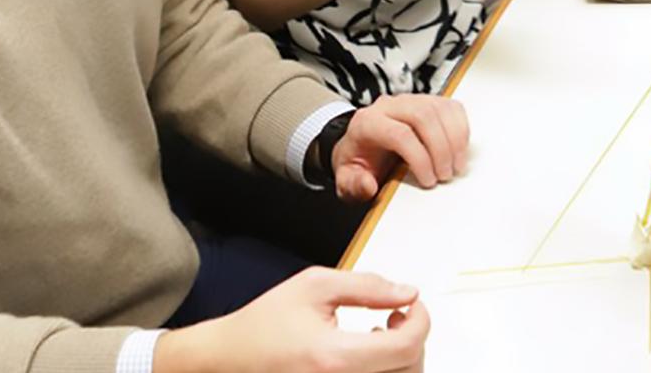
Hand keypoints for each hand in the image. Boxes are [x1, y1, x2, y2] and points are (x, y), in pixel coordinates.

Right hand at [157, 268, 427, 372]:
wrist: (229, 359)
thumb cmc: (265, 323)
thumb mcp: (313, 287)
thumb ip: (366, 287)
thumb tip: (408, 293)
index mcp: (336, 358)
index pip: (406, 347)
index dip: (421, 320)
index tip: (411, 304)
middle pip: (409, 370)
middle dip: (413, 338)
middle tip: (397, 314)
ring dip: (402, 356)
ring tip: (380, 331)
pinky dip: (385, 370)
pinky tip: (367, 351)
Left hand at [334, 95, 470, 199]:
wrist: (361, 145)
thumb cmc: (359, 162)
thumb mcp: (347, 179)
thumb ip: (352, 184)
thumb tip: (367, 184)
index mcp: (367, 123)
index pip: (399, 133)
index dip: (419, 158)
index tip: (428, 180)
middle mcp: (389, 106)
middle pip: (423, 116)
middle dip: (440, 149)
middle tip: (444, 175)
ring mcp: (411, 101)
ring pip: (439, 109)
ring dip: (454, 140)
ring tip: (454, 166)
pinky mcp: (428, 102)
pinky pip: (451, 107)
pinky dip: (461, 129)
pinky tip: (459, 149)